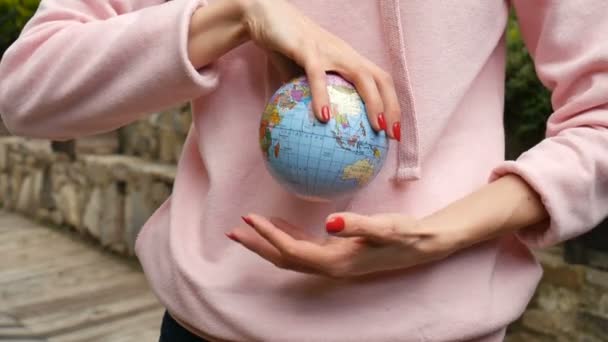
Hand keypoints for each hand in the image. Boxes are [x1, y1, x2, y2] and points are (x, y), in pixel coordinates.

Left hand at [226, 212, 461, 277]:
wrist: (424, 244)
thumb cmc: (405, 234)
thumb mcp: (384, 228)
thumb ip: (357, 226)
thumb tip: (330, 224)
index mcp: (335, 262)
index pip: (293, 251)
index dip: (269, 236)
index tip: (249, 219)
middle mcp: (330, 266)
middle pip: (284, 258)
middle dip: (257, 246)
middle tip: (232, 231)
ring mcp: (333, 261)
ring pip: (291, 254)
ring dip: (268, 242)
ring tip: (246, 228)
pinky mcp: (338, 253)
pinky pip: (304, 247)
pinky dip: (287, 236)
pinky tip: (280, 223)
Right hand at [240, 0, 400, 138]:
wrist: (263, 15)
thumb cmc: (283, 48)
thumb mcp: (298, 77)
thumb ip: (308, 98)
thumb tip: (310, 130)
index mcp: (347, 60)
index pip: (379, 82)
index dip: (391, 105)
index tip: (392, 132)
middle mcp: (344, 53)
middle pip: (380, 78)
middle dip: (391, 107)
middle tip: (392, 135)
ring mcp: (328, 50)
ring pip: (361, 75)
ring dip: (373, 102)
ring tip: (376, 127)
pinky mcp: (306, 48)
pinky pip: (318, 75)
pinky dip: (323, 96)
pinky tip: (324, 118)